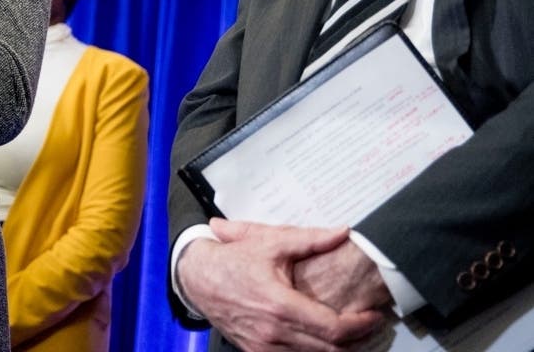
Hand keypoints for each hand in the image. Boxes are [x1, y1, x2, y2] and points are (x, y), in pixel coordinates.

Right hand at [177, 218, 383, 351]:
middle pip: (331, 350)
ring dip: (338, 350)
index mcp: (281, 305)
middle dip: (358, 340)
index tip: (374, 315)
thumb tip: (343, 232)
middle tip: (371, 324)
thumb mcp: (269, 242)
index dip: (360, 325)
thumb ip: (310, 239)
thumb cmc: (234, 259)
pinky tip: (325, 342)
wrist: (197, 277)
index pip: (333, 328)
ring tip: (354, 333)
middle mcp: (274, 332)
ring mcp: (264, 347)